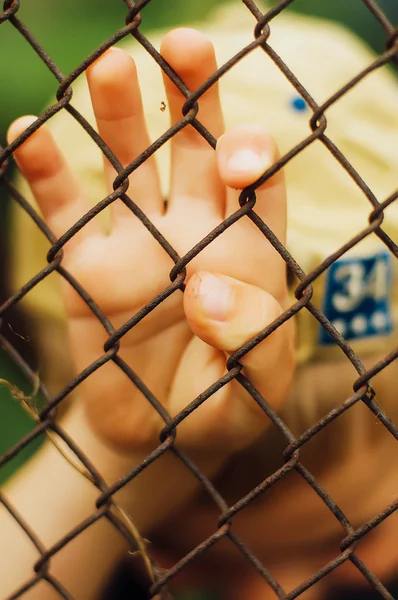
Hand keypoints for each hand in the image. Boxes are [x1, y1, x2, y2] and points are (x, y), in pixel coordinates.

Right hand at [7, 28, 293, 456]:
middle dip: (195, 98)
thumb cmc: (217, 409)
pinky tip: (28, 132)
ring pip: (131, 163)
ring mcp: (137, 243)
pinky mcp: (88, 264)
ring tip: (110, 65)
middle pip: (198, 149)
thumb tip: (206, 287)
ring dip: (122, 115)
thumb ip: (250, 342)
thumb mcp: (251, 391)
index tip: (240, 157)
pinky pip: (64, 210)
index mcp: (247, 253)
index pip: (258, 187)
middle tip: (185, 43)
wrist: (157, 433)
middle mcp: (193, 232)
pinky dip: (45, 173)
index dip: (254, 158)